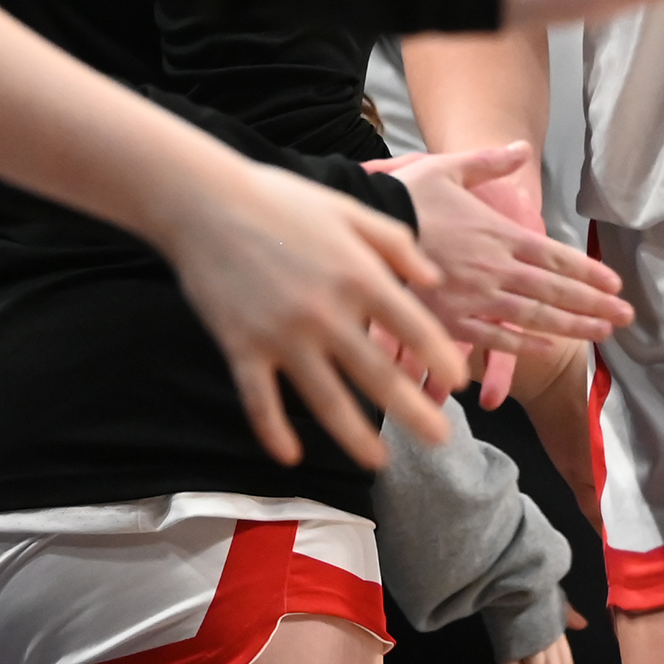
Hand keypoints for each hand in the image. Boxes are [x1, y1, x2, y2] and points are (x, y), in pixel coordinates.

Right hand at [159, 163, 469, 471]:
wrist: (204, 201)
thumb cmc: (280, 199)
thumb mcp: (349, 209)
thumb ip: (396, 243)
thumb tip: (434, 280)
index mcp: (358, 275)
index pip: (413, 327)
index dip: (441, 357)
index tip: (459, 382)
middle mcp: (326, 312)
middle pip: (378, 375)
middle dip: (413, 412)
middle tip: (441, 440)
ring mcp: (282, 335)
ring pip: (325, 400)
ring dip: (354, 437)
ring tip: (379, 463)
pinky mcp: (241, 347)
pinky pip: (260, 401)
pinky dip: (273, 432)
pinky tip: (290, 458)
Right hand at [391, 143, 630, 370]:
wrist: (365, 224)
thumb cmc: (405, 196)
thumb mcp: (449, 168)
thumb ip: (489, 162)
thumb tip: (520, 148)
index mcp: (498, 234)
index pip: (554, 256)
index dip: (587, 272)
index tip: (615, 284)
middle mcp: (494, 267)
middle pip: (555, 290)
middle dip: (594, 304)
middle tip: (626, 316)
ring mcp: (474, 296)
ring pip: (534, 315)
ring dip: (572, 326)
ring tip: (602, 333)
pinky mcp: (449, 319)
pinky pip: (494, 336)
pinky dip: (523, 344)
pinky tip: (547, 349)